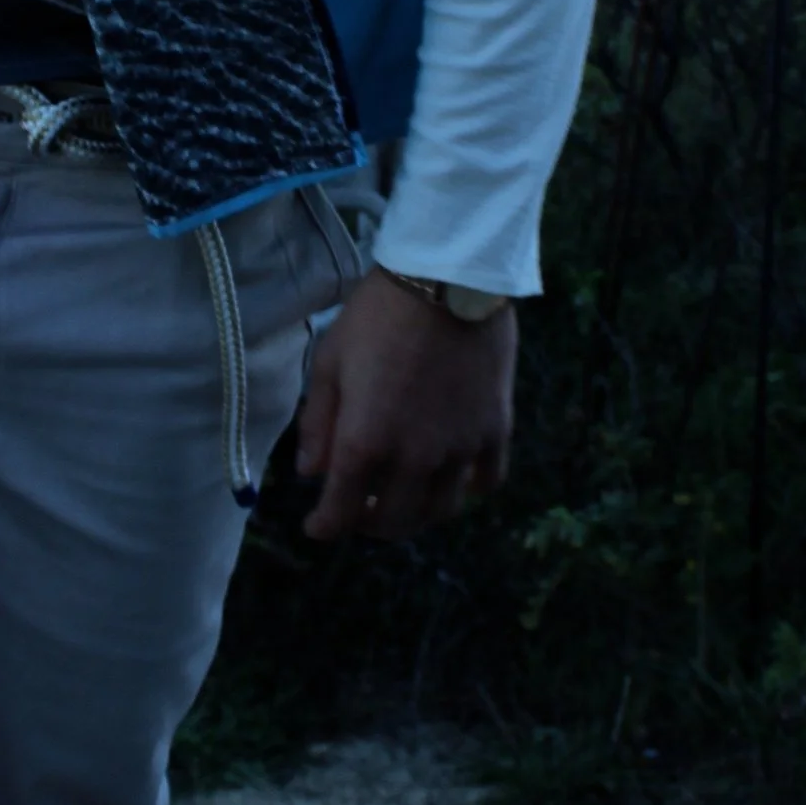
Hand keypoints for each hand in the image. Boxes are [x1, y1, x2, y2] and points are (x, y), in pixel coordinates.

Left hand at [293, 268, 517, 543]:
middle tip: (359, 512)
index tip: (316, 525)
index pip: (341, 513)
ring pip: (440, 511)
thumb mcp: (329, 362)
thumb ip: (318, 424)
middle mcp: (415, 458)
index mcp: (365, 442)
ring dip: (416, 514)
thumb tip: (310, 473)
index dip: (323, 526)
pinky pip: (485, 482)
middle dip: (368, 525)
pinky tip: (452, 477)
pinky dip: (466, 489)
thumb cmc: (378, 315)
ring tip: (404, 498)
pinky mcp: (495, 430)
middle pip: (393, 522)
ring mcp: (460, 448)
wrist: (448, 277)